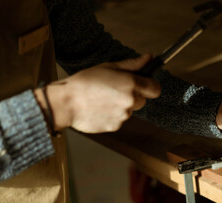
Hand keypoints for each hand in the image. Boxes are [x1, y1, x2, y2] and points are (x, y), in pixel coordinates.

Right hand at [35, 54, 160, 132]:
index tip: (144, 84)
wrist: (66, 102)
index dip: (151, 85)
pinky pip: (120, 120)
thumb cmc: (85, 82)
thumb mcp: (109, 67)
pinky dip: (113, 115)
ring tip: (103, 98)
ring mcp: (123, 115)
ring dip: (122, 105)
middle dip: (134, 95)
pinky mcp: (116, 126)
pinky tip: (100, 108)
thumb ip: (132, 64)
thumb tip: (150, 58)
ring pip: (130, 110)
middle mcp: (130, 100)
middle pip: (143, 100)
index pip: (155, 88)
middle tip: (115, 89)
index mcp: (130, 83)